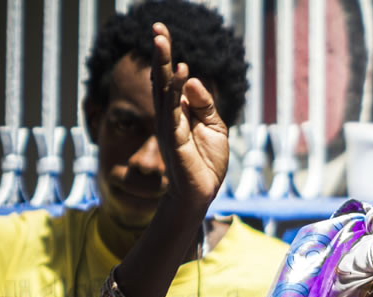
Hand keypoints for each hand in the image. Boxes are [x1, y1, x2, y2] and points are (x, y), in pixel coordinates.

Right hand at [151, 22, 228, 211]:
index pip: (171, 79)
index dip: (166, 57)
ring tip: (162, 40)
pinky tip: (181, 71)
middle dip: (159, 53)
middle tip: (157, 28)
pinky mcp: (173, 137)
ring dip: (162, 64)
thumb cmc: (208, 162)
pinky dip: (177, 89)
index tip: (162, 32)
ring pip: (163, 89)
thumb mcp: (214, 127)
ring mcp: (169, 126)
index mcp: (179, 111)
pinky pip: (174, 109)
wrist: (202, 191)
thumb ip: (204, 103)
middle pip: (162, 79)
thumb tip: (190, 77)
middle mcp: (169, 115)